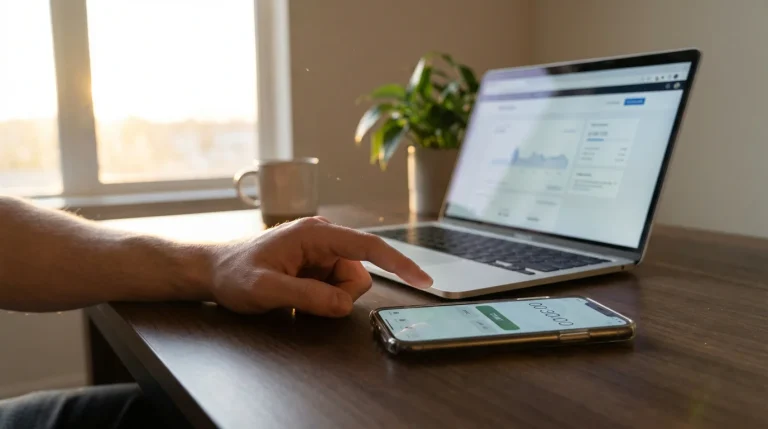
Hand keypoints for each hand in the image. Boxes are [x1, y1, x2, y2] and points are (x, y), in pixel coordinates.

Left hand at [208, 217, 431, 316]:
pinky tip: (296, 294)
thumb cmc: (235, 273)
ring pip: (350, 284)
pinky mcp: (318, 264)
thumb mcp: (265, 289)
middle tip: (304, 300)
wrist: (213, 271)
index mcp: (316, 233)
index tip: (423, 280)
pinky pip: (337, 287)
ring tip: (295, 295)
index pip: (369, 246)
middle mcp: (324, 238)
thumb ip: (306, 296)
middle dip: (340, 294)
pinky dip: (322, 297)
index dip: (399, 262)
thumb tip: (343, 304)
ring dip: (329, 297)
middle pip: (360, 273)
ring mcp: (322, 252)